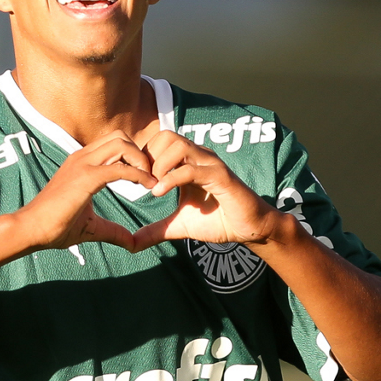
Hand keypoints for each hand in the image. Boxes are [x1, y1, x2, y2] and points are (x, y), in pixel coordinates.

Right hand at [10, 130, 157, 251]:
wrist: (31, 229)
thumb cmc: (55, 227)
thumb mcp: (91, 227)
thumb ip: (113, 231)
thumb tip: (132, 244)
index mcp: (81, 163)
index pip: (113, 143)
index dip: (133, 157)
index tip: (145, 177)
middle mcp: (81, 158)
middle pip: (120, 137)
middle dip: (140, 153)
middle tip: (150, 176)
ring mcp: (82, 164)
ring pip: (121, 144)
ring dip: (141, 159)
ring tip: (149, 180)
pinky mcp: (86, 178)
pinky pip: (120, 168)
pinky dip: (138, 174)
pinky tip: (147, 187)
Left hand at [129, 131, 286, 251]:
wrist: (249, 229)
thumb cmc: (217, 220)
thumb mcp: (178, 225)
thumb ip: (155, 231)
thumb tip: (131, 244)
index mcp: (188, 162)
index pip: (158, 142)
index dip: (143, 158)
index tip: (135, 181)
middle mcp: (199, 156)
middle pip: (166, 136)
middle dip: (149, 157)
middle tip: (143, 182)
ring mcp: (211, 164)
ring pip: (178, 145)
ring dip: (160, 165)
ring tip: (154, 187)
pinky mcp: (221, 177)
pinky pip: (192, 169)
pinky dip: (171, 179)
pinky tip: (160, 193)